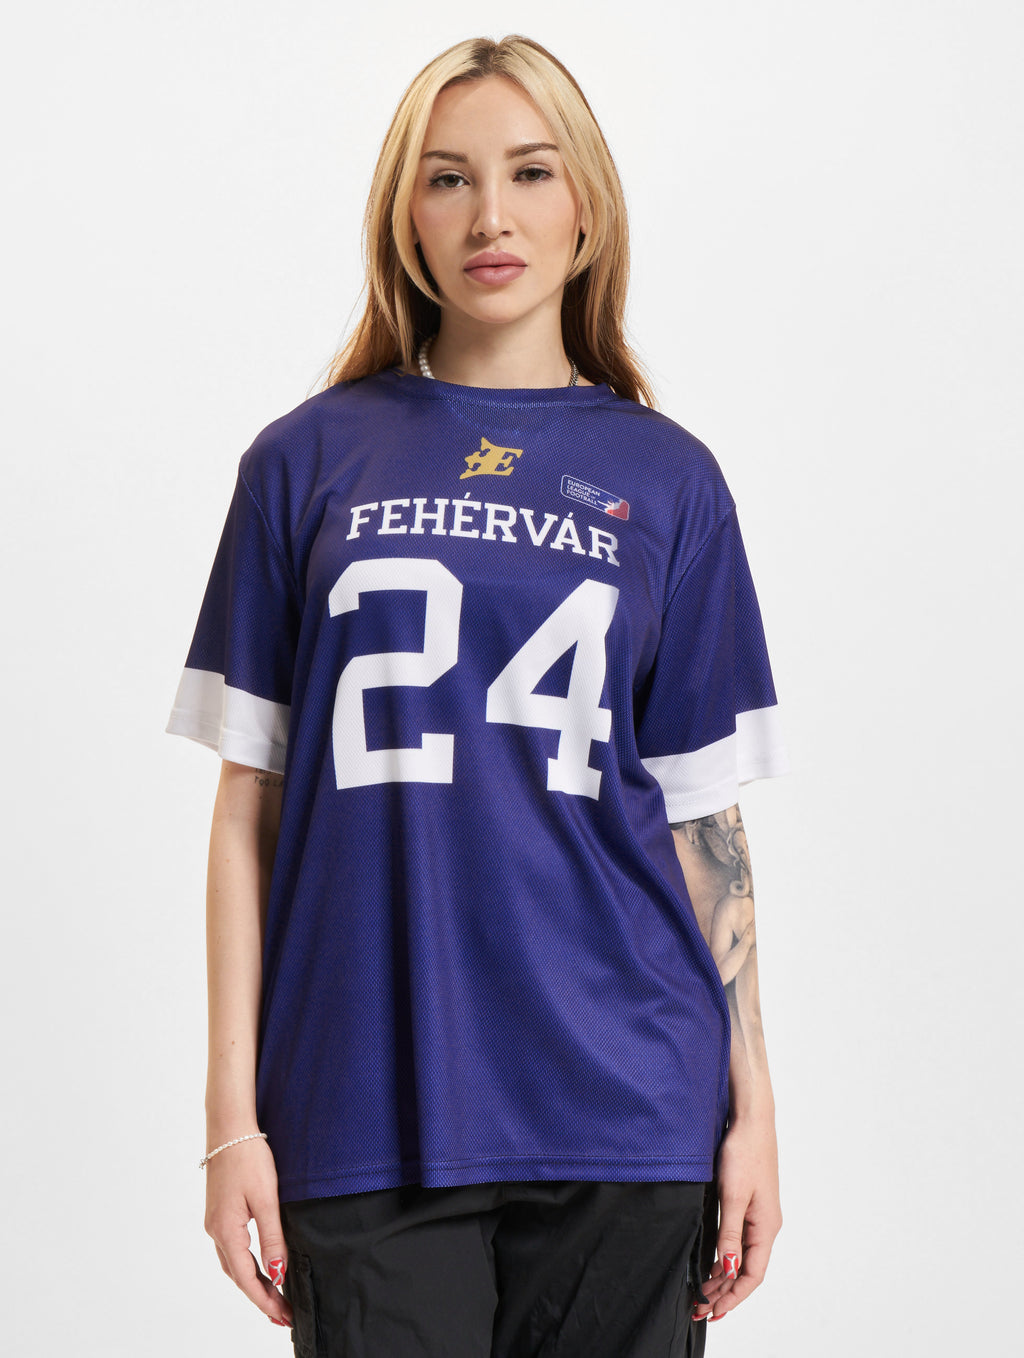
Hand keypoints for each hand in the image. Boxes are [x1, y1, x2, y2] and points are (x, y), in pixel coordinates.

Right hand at [204, 1137, 293, 1327]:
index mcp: (226, 1231)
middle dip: (260, 1297)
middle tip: (283, 1314)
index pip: (247, 1278)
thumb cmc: (248, 1159)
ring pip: (234, 1264)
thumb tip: (278, 1273)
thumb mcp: (266, 1199)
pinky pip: (233, 1249)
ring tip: (275, 1298)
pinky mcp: (220, 1213)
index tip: (283, 1315)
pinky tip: (260, 1268)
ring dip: (253, 1283)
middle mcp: (215, 1231)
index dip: (265, 1300)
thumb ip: (273, 1238)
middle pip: (238, 1276)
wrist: (230, 1129)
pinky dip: (247, 1265)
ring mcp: (215, 1223)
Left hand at [693, 1114, 781, 1323]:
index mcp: (766, 1228)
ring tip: (704, 1292)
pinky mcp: (751, 1204)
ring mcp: (760, 1215)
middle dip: (726, 1292)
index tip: (711, 1310)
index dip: (732, 1297)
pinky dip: (727, 1256)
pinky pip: (741, 1241)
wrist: (751, 1122)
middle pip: (748, 1270)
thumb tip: (728, 1268)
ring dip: (725, 1276)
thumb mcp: (733, 1196)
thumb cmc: (744, 1153)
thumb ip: (730, 1234)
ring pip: (744, 1256)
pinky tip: (714, 1261)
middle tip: (700, 1307)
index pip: (752, 1275)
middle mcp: (766, 1226)